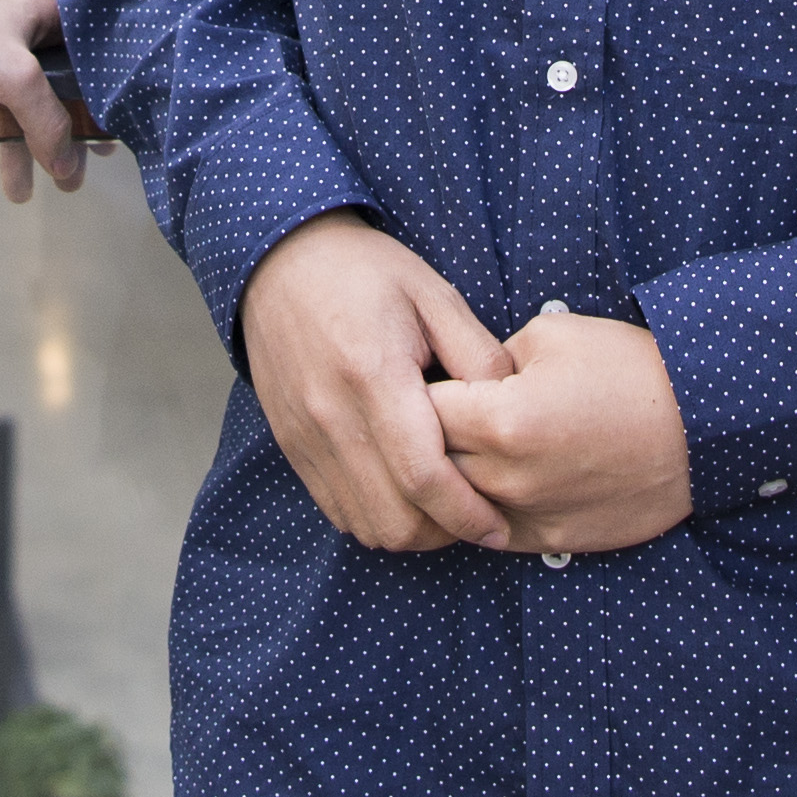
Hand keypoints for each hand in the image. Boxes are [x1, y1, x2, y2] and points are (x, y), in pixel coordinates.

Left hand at [0, 0, 86, 198]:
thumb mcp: (12, 76)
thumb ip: (46, 120)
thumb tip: (67, 161)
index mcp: (45, 13)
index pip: (82, 69)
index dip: (92, 111)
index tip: (100, 151)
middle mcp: (18, 24)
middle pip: (45, 93)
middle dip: (49, 142)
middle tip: (62, 184)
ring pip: (6, 102)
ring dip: (11, 146)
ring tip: (17, 190)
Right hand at [238, 211, 512, 550]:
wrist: (282, 263)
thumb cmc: (365, 273)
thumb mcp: (435, 295)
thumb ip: (478, 356)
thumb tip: (515, 409)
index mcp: (373, 375)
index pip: (423, 476)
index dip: (467, 514)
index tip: (500, 526)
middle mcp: (332, 417)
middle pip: (394, 520)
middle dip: (444, 533)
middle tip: (477, 516)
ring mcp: (307, 438)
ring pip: (365, 525)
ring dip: (411, 531)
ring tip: (443, 506)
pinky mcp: (292, 447)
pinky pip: (337, 511)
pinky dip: (376, 518)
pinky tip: (403, 492)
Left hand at [427, 304, 696, 555]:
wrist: (701, 427)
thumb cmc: (630, 371)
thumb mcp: (553, 337)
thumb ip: (490, 359)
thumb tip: (463, 379)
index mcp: (500, 420)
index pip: (419, 410)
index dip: (416, 389)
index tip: (421, 376)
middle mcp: (506, 478)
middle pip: (429, 463)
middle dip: (425, 436)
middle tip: (432, 412)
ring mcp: (528, 516)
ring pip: (455, 505)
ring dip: (451, 477)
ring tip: (461, 446)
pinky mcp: (550, 542)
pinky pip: (489, 532)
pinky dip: (481, 510)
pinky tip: (492, 480)